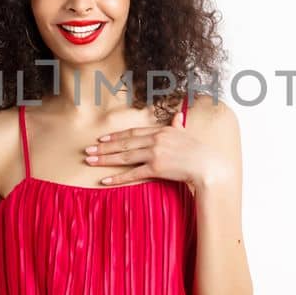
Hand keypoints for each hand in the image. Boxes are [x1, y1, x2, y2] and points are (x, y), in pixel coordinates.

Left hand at [85, 108, 219, 190]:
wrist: (207, 165)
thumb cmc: (198, 151)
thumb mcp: (186, 134)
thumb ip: (178, 125)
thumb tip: (178, 114)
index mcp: (160, 131)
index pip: (132, 133)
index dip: (115, 136)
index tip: (101, 139)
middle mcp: (155, 140)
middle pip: (124, 143)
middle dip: (104, 148)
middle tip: (88, 151)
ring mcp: (155, 154)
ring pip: (124, 156)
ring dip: (105, 159)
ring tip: (90, 161)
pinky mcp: (156, 168)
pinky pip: (133, 173)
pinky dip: (118, 177)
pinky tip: (105, 180)